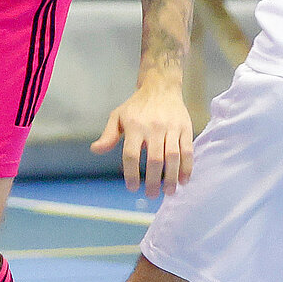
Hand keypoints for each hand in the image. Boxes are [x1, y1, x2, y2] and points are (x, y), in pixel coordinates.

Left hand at [91, 80, 194, 197]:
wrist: (161, 86)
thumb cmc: (136, 105)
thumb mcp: (118, 116)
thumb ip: (108, 135)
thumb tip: (95, 150)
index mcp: (134, 126)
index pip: (131, 154)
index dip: (131, 173)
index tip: (133, 188)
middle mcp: (153, 127)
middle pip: (154, 159)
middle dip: (153, 180)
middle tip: (152, 195)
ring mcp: (171, 128)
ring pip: (173, 156)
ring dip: (171, 177)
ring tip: (168, 192)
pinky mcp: (185, 128)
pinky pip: (187, 150)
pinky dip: (186, 167)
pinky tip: (183, 180)